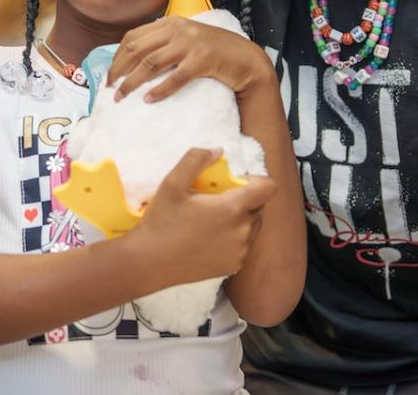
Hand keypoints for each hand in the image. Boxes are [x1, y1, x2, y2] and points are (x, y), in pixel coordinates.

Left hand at [106, 16, 273, 102]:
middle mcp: (178, 29)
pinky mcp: (204, 60)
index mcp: (170, 22)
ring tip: (122, 97)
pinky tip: (149, 100)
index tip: (109, 76)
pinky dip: (160, 90)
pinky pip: (176, 77)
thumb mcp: (186, 40)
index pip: (132, 37)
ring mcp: (191, 43)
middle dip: (119, 71)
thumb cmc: (215, 53)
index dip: (116, 57)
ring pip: (151, 63)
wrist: (247, 59)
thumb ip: (164, 43)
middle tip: (110, 90)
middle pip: (137, 49)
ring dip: (132, 82)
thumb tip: (132, 63)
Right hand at [126, 148, 277, 287]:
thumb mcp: (172, 182)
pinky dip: (233, 238)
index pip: (268, 188)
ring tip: (211, 220)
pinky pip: (243, 246)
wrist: (148, 263)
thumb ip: (196, 159)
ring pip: (252, 227)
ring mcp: (240, 252)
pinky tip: (209, 238)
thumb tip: (218, 151)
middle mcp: (243, 232)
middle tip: (215, 201)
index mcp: (232, 209)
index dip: (255, 180)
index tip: (233, 183)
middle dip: (244, 200)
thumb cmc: (161, 221)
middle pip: (259, 207)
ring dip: (240, 219)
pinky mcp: (233, 267)